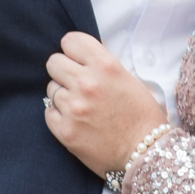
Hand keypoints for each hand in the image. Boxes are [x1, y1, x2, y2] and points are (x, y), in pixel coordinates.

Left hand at [44, 32, 168, 177]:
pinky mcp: (65, 130)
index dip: (73, 50)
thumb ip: (103, 63)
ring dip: (63, 95)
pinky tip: (76, 120)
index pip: (70, 41)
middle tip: (75, 82)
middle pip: (54, 62)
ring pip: (51, 88)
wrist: (147, 154)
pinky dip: (59, 115)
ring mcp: (74, 107)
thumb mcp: (128, 78)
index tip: (77, 59)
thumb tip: (82, 52)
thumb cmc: (141, 116)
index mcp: (105, 66)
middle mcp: (87, 83)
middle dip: (63, 71)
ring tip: (81, 105)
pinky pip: (48, 112)